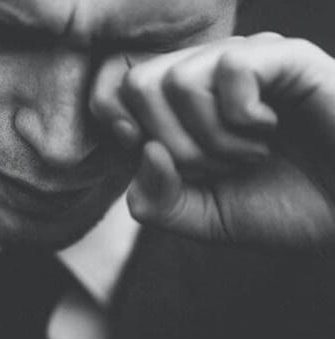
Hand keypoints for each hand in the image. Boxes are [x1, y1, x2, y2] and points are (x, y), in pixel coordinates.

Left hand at [90, 33, 334, 249]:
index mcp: (181, 107)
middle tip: (216, 167)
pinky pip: (230, 67)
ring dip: (210, 139)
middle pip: (139, 84)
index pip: (114, 86)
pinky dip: (241, 118)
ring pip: (177, 80)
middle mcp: (207, 76)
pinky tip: (268, 130)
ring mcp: (246, 62)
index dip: (115, 122)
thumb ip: (157, 200)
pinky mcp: (286, 58)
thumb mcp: (202, 218)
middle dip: (171, 144)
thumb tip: (142, 149)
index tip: (150, 155)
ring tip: (250, 155)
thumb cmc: (281, 208)